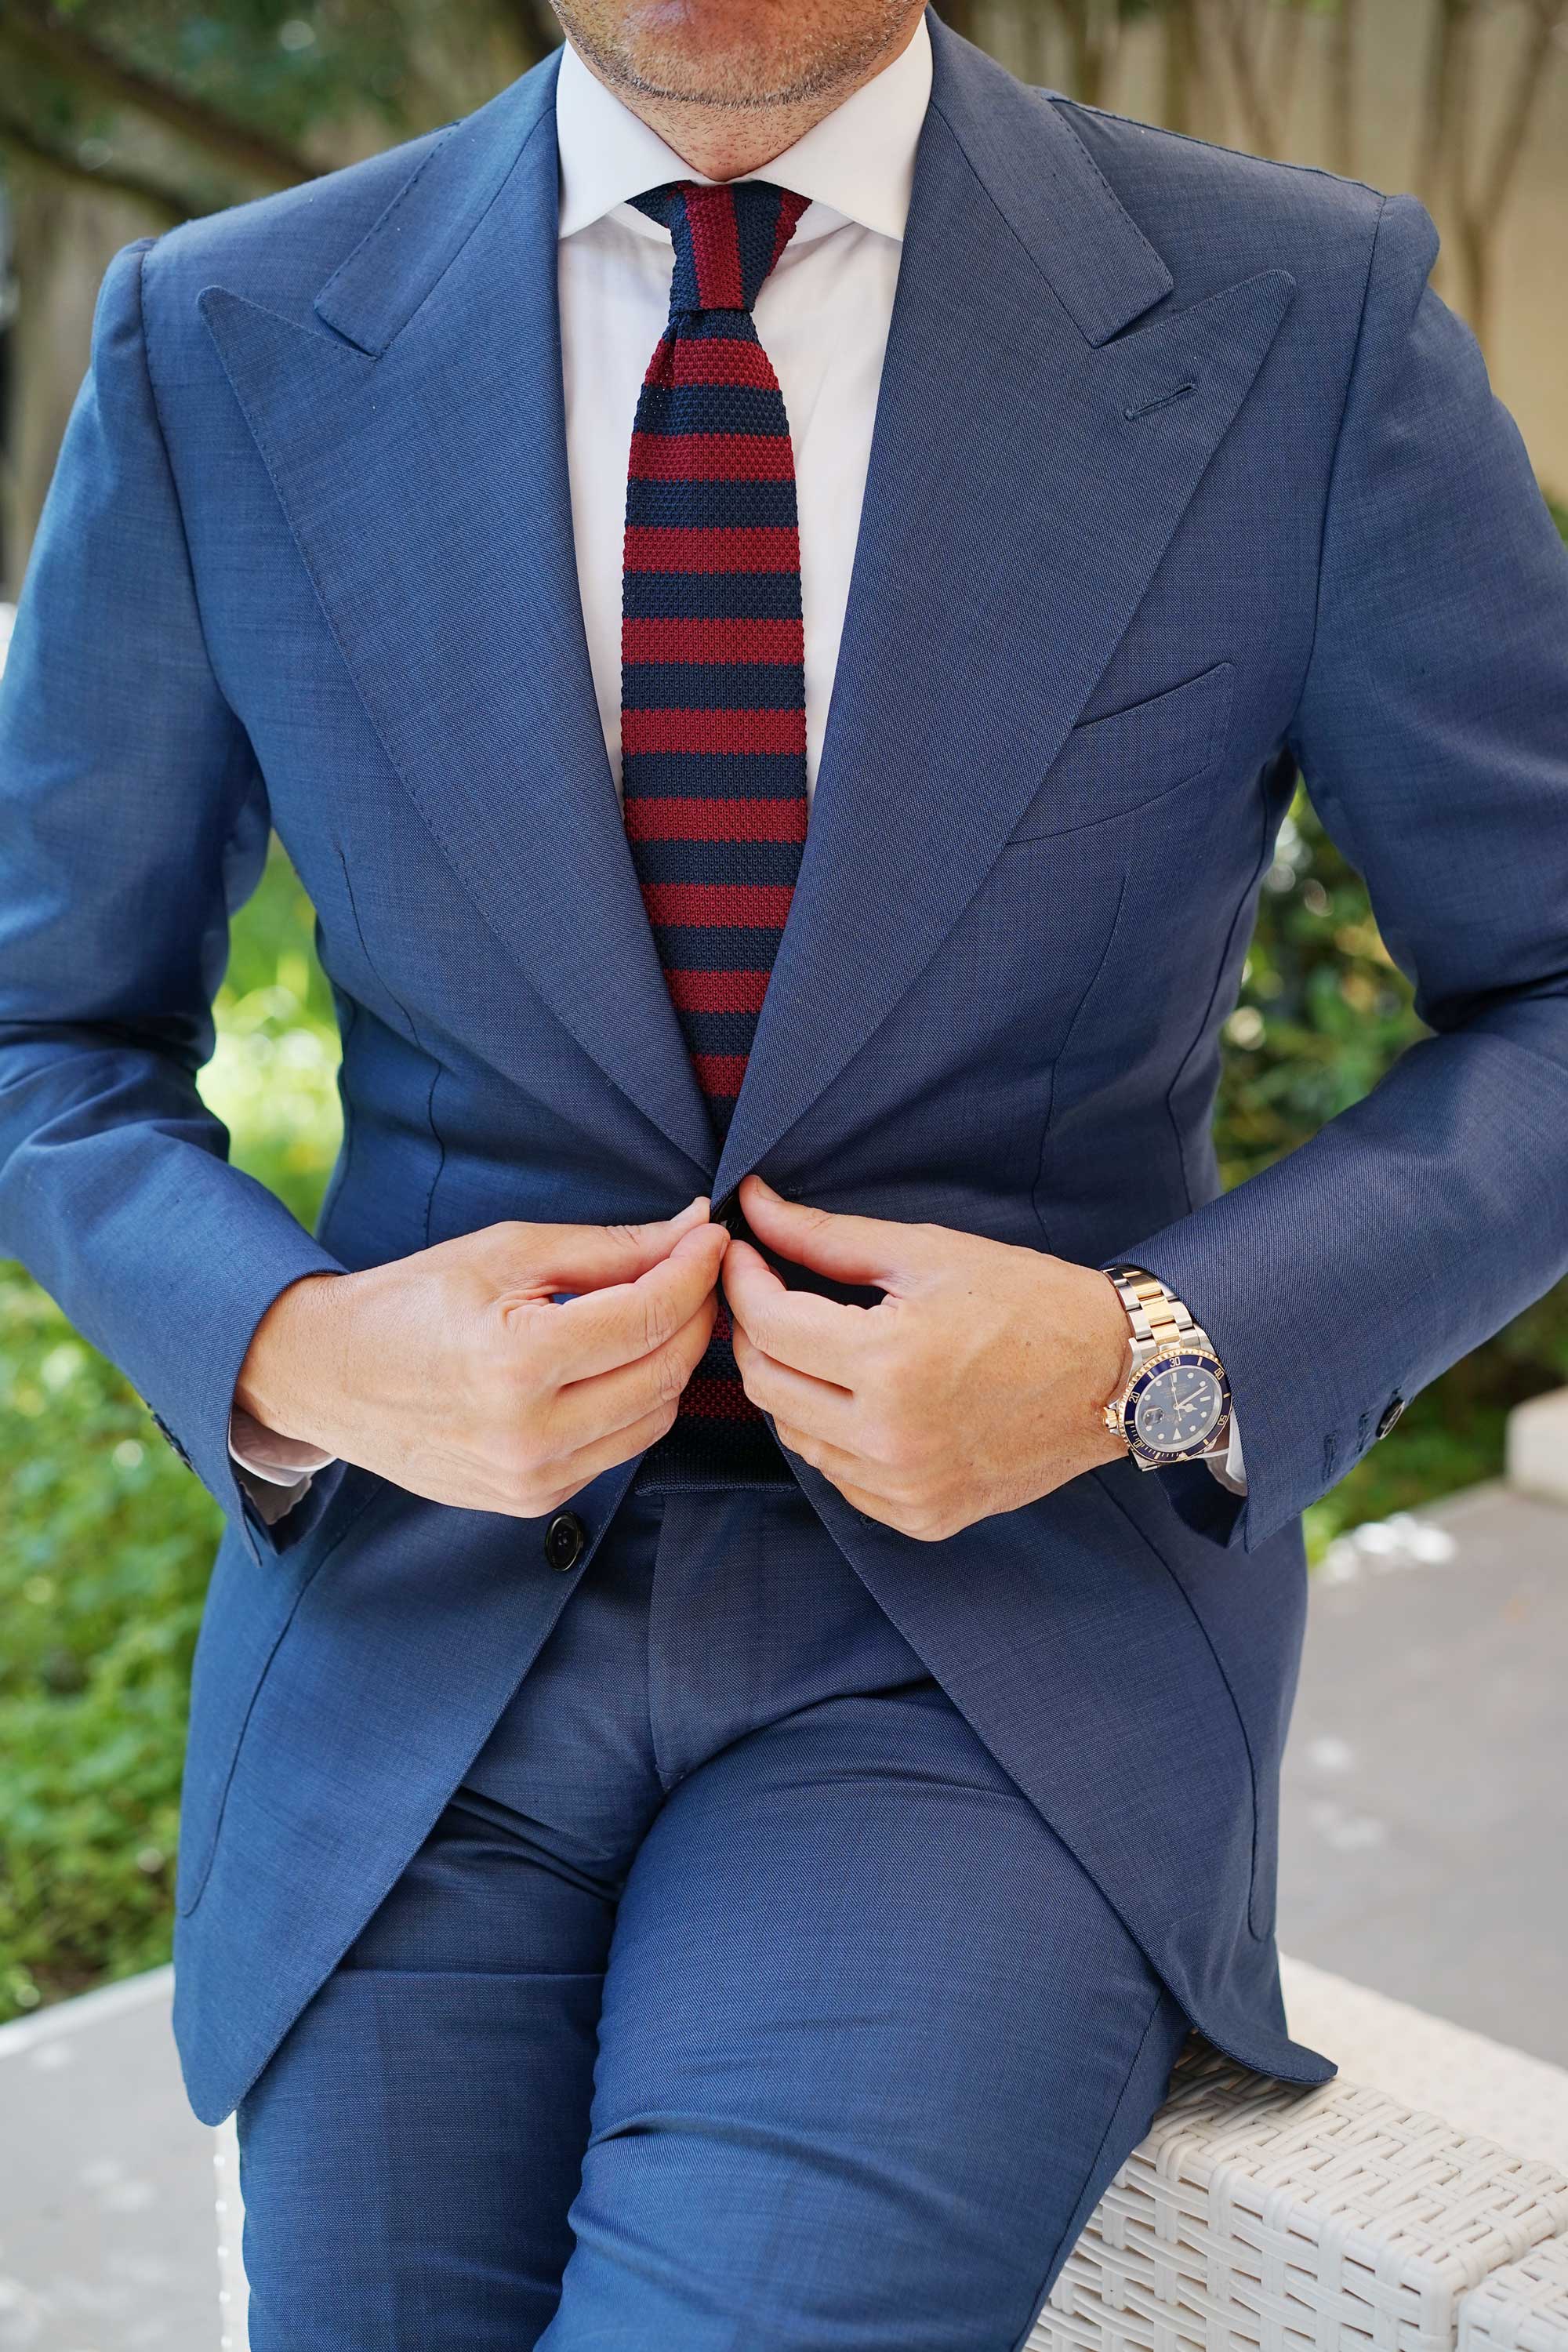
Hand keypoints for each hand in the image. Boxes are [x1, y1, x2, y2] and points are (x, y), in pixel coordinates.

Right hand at [235, 1197, 727, 1515]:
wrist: (328, 1376)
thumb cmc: (411, 1301)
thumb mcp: (504, 1253)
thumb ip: (607, 1248)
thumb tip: (690, 1229)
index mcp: (517, 1361)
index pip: (649, 1315)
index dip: (695, 1270)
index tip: (712, 1236)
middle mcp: (529, 1433)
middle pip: (666, 1371)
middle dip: (696, 1313)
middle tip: (697, 1269)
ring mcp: (532, 1478)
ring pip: (656, 1416)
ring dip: (674, 1361)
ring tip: (661, 1311)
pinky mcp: (532, 1500)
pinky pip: (619, 1448)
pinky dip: (636, 1401)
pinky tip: (619, 1362)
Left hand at [722, 1175, 1129, 1539]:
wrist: (1114, 1377)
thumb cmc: (1028, 1303)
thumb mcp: (927, 1254)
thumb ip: (827, 1237)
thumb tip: (756, 1206)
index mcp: (891, 1363)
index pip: (768, 1325)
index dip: (743, 1281)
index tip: (746, 1252)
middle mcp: (889, 1438)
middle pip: (766, 1385)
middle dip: (754, 1331)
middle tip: (771, 1293)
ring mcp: (904, 1488)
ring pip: (794, 1434)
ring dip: (791, 1383)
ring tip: (821, 1342)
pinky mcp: (919, 1517)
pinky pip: (838, 1475)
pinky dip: (832, 1433)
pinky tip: (860, 1396)